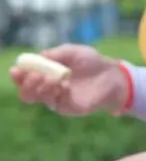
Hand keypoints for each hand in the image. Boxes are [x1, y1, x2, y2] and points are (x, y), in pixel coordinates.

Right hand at [10, 44, 127, 114]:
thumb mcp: (73, 52)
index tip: (17, 69)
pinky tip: (64, 84)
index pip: (25, 79)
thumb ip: (56, 54)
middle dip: (26, 83)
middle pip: (26, 93)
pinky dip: (56, 92)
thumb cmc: (92, 62)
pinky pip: (55, 103)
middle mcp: (48, 89)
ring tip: (51, 78)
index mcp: (46, 75)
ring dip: (40, 87)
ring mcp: (58, 99)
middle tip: (35, 75)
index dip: (18, 75)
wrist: (113, 75)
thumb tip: (39, 56)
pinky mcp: (69, 107)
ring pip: (38, 98)